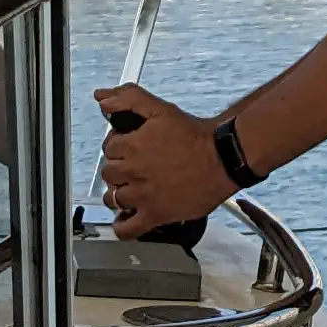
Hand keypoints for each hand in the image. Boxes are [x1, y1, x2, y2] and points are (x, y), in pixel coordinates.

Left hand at [94, 82, 233, 233]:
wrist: (223, 159)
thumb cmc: (196, 137)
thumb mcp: (161, 110)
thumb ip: (130, 99)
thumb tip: (103, 98)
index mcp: (131, 147)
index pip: (108, 148)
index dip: (118, 146)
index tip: (129, 148)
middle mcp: (133, 172)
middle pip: (108, 173)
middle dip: (119, 168)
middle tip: (135, 166)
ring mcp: (142, 196)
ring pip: (113, 198)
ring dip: (119, 193)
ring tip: (132, 188)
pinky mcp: (155, 215)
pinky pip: (128, 229)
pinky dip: (122, 226)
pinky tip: (125, 218)